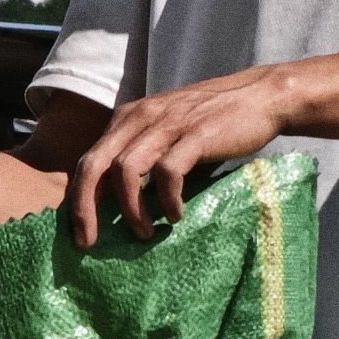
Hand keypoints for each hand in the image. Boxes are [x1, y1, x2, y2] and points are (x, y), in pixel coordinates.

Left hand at [65, 71, 293, 246]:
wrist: (261, 96)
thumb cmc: (212, 122)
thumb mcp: (166, 132)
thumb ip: (142, 156)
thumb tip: (118, 205)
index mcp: (128, 118)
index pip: (88, 160)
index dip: (77, 199)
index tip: (78, 233)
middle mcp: (141, 117)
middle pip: (94, 165)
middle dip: (85, 208)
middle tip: (89, 241)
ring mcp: (167, 124)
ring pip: (125, 170)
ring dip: (130, 208)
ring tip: (143, 232)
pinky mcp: (195, 134)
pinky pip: (167, 173)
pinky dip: (167, 200)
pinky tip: (176, 215)